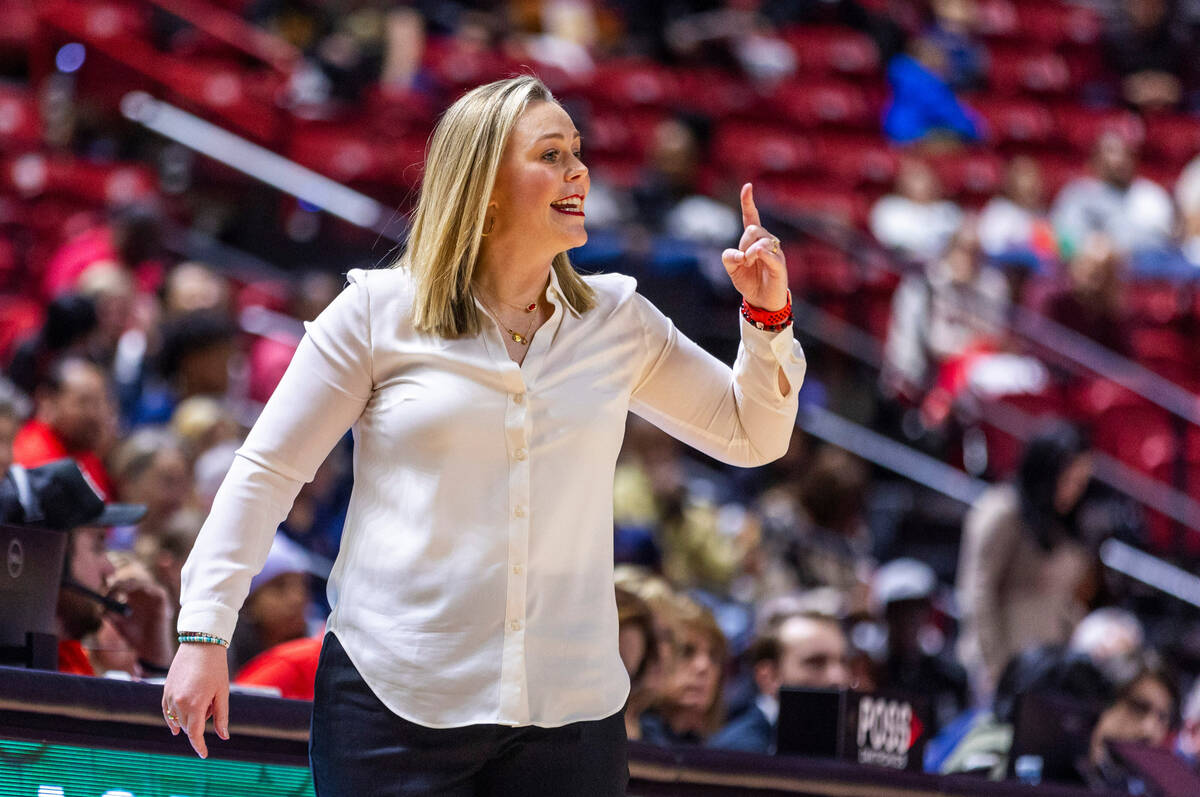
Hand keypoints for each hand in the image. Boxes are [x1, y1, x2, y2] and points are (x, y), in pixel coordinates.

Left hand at [107, 576, 173, 668]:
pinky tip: (134, 595)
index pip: (120, 586)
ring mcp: (152, 595)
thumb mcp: (118, 623)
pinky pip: (152, 588)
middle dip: (117, 585)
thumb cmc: (134, 636)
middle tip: (109, 592)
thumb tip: (101, 605)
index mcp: (131, 598)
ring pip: (139, 583)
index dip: (111, 589)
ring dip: (127, 586)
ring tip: (118, 594)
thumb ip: (110, 613)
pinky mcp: (161, 597)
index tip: (103, 596)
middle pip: (129, 581)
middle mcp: (142, 594)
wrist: (149, 647)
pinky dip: (142, 589)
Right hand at [162, 643, 230, 757]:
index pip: (195, 734)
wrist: (201, 644)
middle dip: (199, 724)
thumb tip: (224, 737)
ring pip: (176, 720)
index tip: (204, 755)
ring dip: (187, 719)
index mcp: (195, 705)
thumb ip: (221, 716)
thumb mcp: (222, 693)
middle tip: (212, 704)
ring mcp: (169, 696)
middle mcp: (179, 703)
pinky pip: (166, 711)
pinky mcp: (165, 690)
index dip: (199, 746)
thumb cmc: (216, 668)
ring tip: (202, 699)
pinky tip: (177, 722)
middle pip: (186, 727)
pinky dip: (172, 717)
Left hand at [722, 183, 788, 311]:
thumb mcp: (732, 269)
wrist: (762, 301)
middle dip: (743, 243)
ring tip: (750, 264)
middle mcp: (766, 241)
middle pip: (752, 229)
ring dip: (749, 253)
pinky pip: (769, 253)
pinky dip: (760, 254)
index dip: (748, 202)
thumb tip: (739, 254)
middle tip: (744, 261)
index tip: (748, 186)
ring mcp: (775, 252)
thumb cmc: (749, 281)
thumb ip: (729, 258)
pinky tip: (756, 257)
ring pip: (759, 239)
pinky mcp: (779, 264)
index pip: (751, 217)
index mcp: (753, 240)